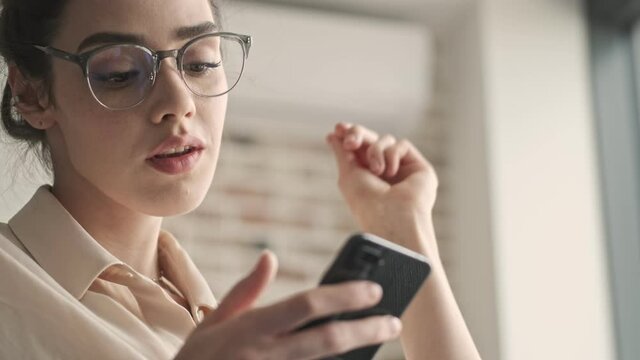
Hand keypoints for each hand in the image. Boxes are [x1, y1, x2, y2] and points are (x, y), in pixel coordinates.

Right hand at [174, 251, 401, 359]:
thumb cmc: (199, 358)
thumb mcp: (215, 320)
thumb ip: (246, 289)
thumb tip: (270, 256)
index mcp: (252, 328)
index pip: (306, 305)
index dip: (343, 295)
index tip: (372, 289)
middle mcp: (267, 354)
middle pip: (327, 339)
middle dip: (366, 329)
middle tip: (394, 321)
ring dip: (358, 353)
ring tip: (381, 338)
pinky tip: (354, 359)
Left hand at [327, 123, 438, 256]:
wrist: (394, 219)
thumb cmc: (368, 203)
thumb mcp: (348, 174)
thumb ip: (342, 152)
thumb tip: (333, 134)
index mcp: (365, 176)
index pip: (358, 148)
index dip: (349, 135)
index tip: (338, 128)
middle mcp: (384, 172)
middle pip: (371, 139)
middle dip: (358, 135)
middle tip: (350, 141)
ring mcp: (402, 170)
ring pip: (386, 140)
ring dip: (375, 151)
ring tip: (376, 171)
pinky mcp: (419, 167)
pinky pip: (402, 145)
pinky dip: (392, 154)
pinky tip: (390, 172)